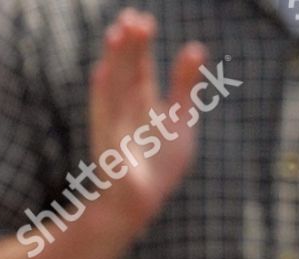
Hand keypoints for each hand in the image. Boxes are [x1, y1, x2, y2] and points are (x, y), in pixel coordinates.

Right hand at [88, 7, 208, 232]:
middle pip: (127, 69)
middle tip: (132, 19)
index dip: (141, 44)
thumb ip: (185, 85)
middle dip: (128, 46)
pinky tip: (102, 73)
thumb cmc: (162, 162)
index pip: (140, 65)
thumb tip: (196, 47)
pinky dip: (103, 95)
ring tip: (117, 34)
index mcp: (141, 98)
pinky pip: (104, 116)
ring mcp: (114, 122)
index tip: (143, 20)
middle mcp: (125, 105)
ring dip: (115, 61)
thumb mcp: (180, 119)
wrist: (140, 200)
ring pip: (114, 85)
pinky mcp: (107, 141)